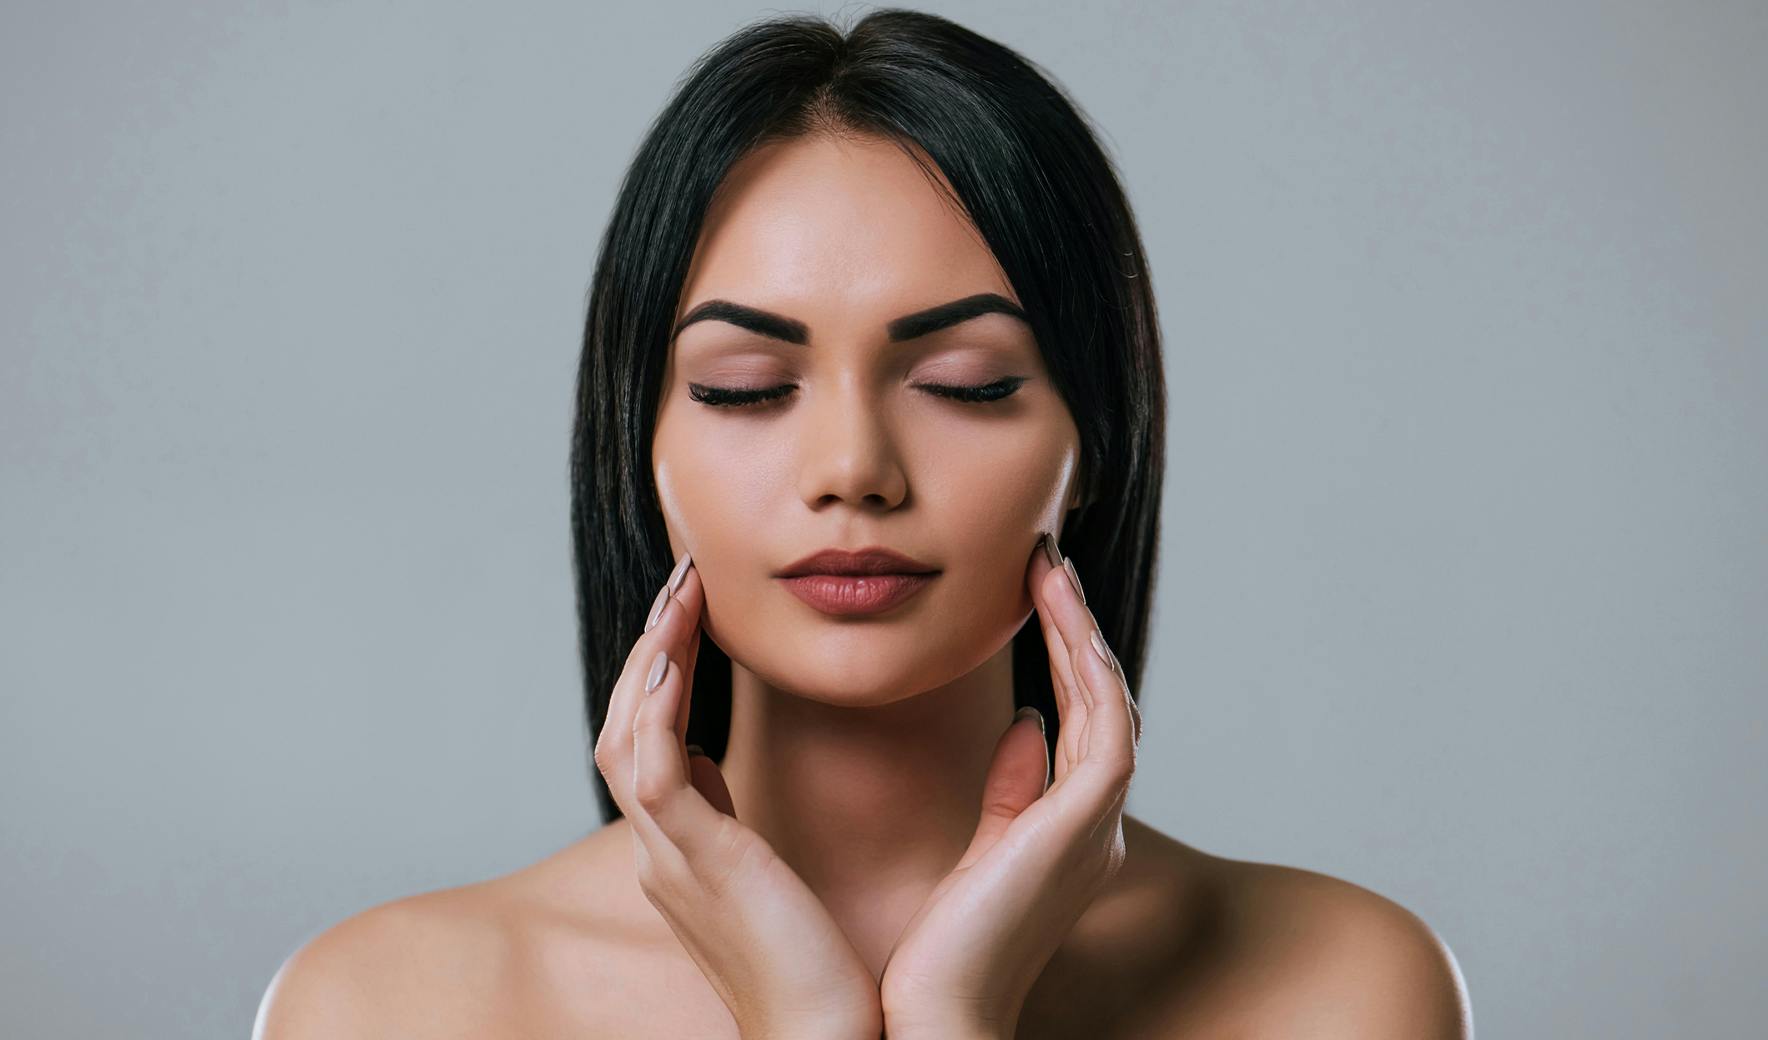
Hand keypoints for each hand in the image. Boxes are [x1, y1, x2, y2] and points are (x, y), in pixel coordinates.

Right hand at [593, 552, 882, 1039]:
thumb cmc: (823, 973)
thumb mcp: (773, 878)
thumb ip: (746, 821)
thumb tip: (734, 764)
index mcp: (684, 850)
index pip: (651, 741)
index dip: (663, 672)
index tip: (695, 613)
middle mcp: (663, 850)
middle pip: (625, 725)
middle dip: (648, 646)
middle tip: (685, 578)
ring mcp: (669, 858)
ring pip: (626, 734)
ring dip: (650, 655)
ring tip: (683, 590)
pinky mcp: (694, 865)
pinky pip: (651, 769)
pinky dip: (655, 706)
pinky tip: (675, 652)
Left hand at [877, 532, 1142, 1038]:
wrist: (934, 1013)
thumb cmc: (942, 948)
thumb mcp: (982, 853)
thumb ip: (1011, 793)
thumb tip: (1028, 726)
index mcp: (1076, 834)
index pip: (1084, 725)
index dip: (1066, 657)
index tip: (1032, 598)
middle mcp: (1100, 826)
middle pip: (1103, 704)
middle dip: (1077, 630)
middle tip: (1044, 563)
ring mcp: (1100, 824)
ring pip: (1109, 701)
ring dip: (1080, 630)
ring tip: (1047, 568)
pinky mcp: (1089, 821)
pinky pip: (1102, 720)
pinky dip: (1082, 660)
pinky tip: (1053, 611)